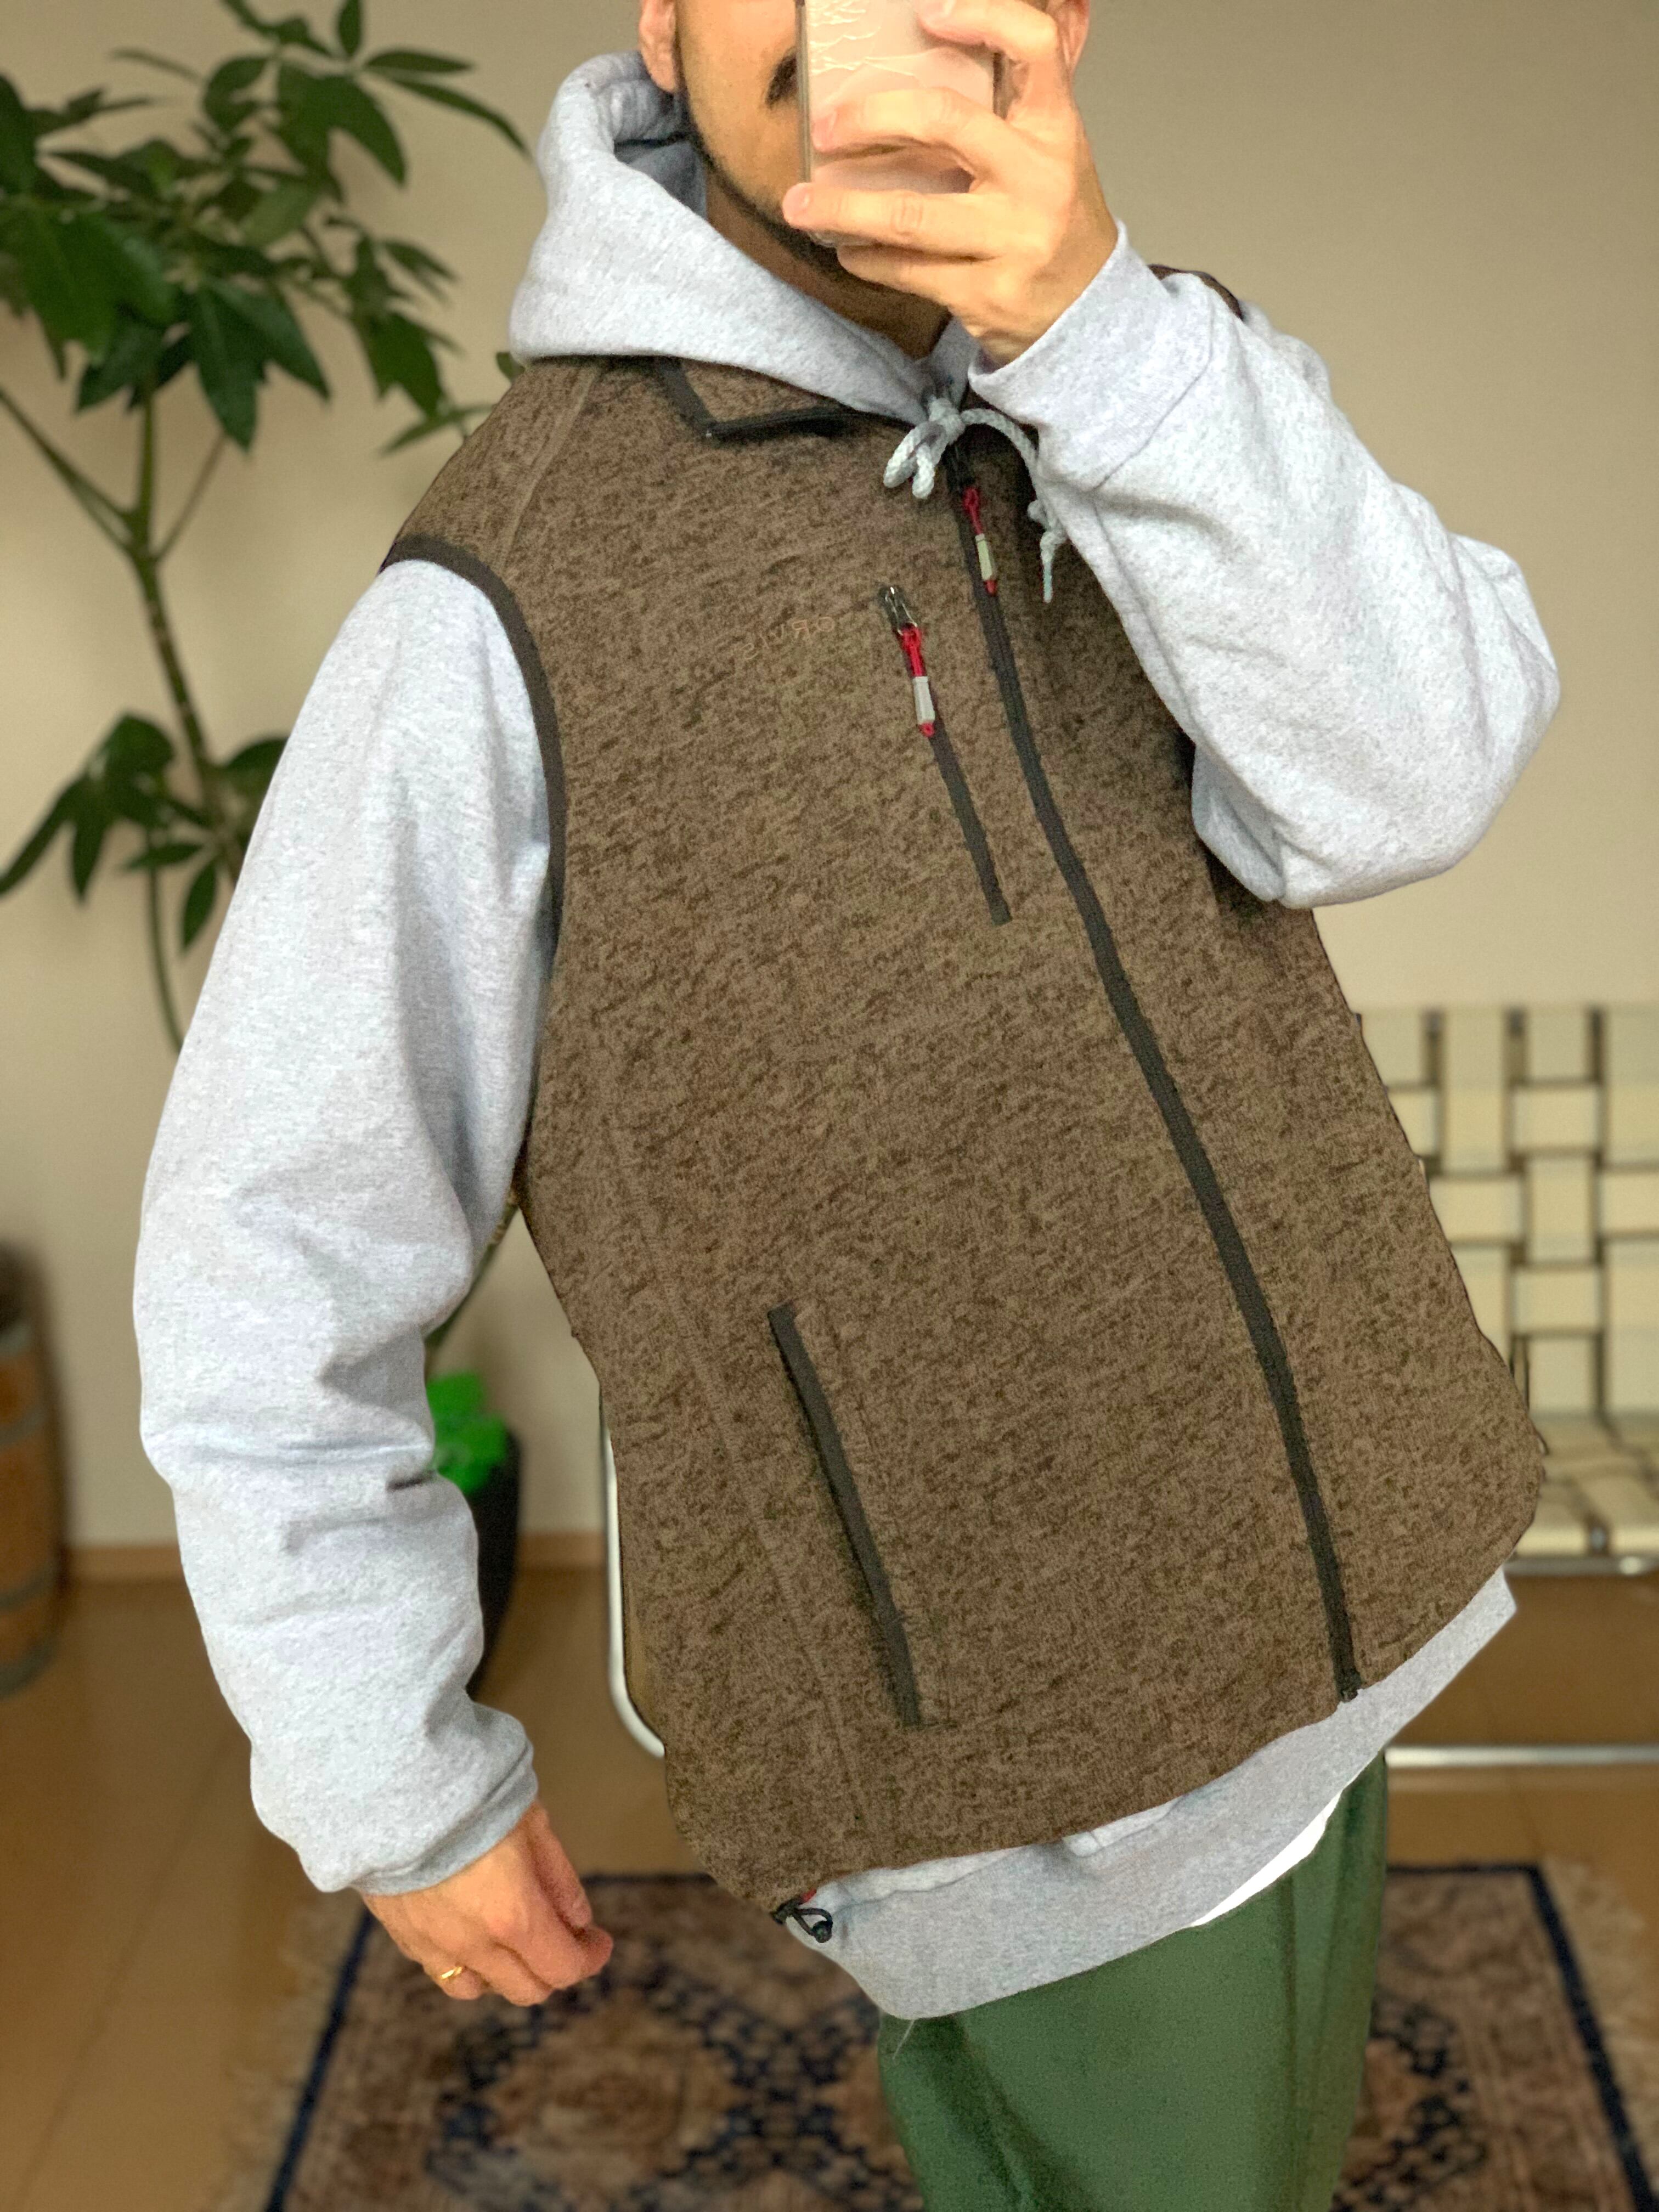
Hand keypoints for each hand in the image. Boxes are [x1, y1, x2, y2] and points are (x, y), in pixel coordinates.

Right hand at [363, 1800, 613, 2004]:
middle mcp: (473, 1945)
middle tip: (560, 1936)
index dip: (587, 1959)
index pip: (561, 1968)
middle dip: (551, 1967)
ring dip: (502, 1971)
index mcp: (513, 1917)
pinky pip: (438, 1969)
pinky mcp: (400, 1935)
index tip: (597, 1941)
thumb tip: (578, 1921)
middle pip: (524, 1989)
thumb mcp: (532, 1823)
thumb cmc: (472, 1796)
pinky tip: (465, 1928)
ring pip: (476, 1988)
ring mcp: (432, 1946)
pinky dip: (461, 1961)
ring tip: (509, 1937)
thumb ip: (558, 1878)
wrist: (393, 1786)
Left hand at [781, 0, 1118, 368]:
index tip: (928, 15)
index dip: (984, 18)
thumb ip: (1018, 100)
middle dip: (869, 121)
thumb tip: (979, 28)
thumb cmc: (1054, 221)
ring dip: (841, 208)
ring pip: (910, 215)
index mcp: (1055, 130)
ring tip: (801, 205)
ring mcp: (1012, 240)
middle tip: (824, 129)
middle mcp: (1038, 179)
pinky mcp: (986, 293)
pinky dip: (867, 259)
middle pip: (943, 123)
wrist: (1086, 312)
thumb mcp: (1051, 150)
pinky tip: (848, 249)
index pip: (1033, 47)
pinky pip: (908, 270)